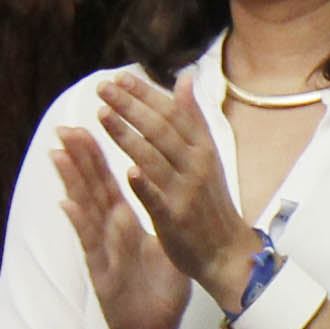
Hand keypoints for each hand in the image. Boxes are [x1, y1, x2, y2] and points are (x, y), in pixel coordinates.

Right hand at [56, 117, 192, 328]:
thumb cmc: (158, 288)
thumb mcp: (163, 244)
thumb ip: (158, 216)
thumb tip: (162, 192)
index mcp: (125, 224)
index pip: (109, 183)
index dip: (98, 156)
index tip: (89, 124)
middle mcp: (109, 234)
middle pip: (92, 189)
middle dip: (79, 159)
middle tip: (64, 127)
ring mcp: (103, 252)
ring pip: (86, 211)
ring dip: (72, 182)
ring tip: (58, 154)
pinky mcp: (103, 274)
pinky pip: (93, 246)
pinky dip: (83, 224)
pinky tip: (70, 204)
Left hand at [90, 72, 264, 314]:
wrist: (228, 251)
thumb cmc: (211, 201)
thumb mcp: (208, 154)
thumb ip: (192, 118)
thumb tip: (185, 78)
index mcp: (203, 148)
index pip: (173, 112)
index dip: (146, 94)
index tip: (120, 77)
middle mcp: (197, 165)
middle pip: (161, 129)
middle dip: (130, 106)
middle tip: (102, 88)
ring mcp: (186, 192)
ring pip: (155, 158)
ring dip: (128, 135)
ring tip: (102, 115)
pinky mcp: (175, 219)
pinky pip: (158, 199)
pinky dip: (145, 185)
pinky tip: (128, 171)